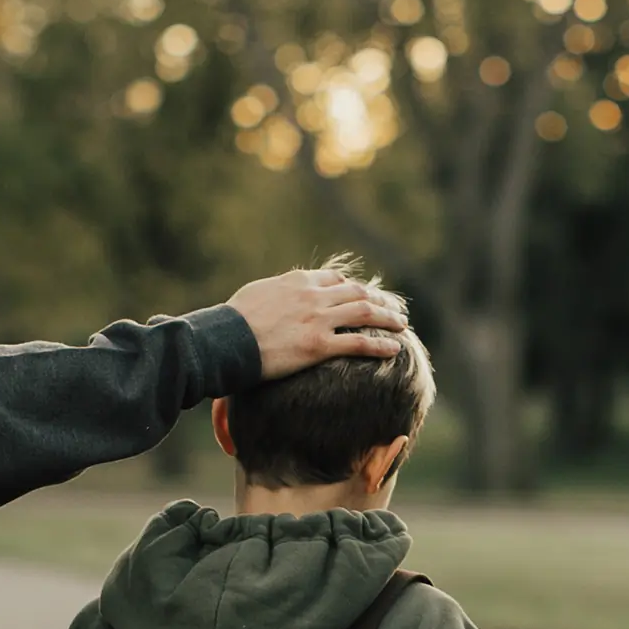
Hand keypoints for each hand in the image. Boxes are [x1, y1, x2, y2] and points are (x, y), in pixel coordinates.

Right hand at [226, 268, 406, 379]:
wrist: (225, 339)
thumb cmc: (233, 320)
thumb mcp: (257, 293)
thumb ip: (277, 290)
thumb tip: (283, 290)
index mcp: (298, 281)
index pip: (335, 280)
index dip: (354, 288)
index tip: (366, 295)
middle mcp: (313, 296)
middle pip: (357, 293)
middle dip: (379, 299)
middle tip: (394, 308)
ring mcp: (318, 319)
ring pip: (364, 313)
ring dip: (387, 317)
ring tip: (402, 324)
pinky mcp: (318, 345)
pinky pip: (358, 342)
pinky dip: (380, 344)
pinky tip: (395, 348)